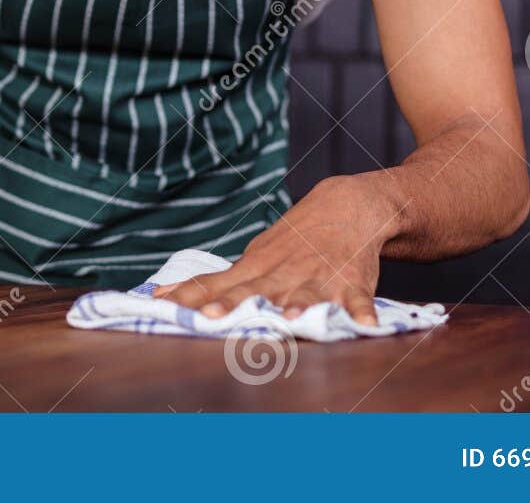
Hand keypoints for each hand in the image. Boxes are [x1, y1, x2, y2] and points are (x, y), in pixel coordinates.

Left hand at [152, 175, 400, 325]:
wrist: (347, 206)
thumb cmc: (294, 240)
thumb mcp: (255, 256)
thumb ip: (216, 283)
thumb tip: (165, 297)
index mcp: (258, 267)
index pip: (218, 283)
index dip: (194, 296)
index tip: (168, 307)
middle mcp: (284, 273)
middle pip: (255, 290)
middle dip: (234, 303)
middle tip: (212, 317)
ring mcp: (318, 277)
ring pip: (306, 293)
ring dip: (298, 305)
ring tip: (292, 320)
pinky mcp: (352, 283)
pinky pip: (357, 299)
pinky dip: (361, 310)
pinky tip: (364, 323)